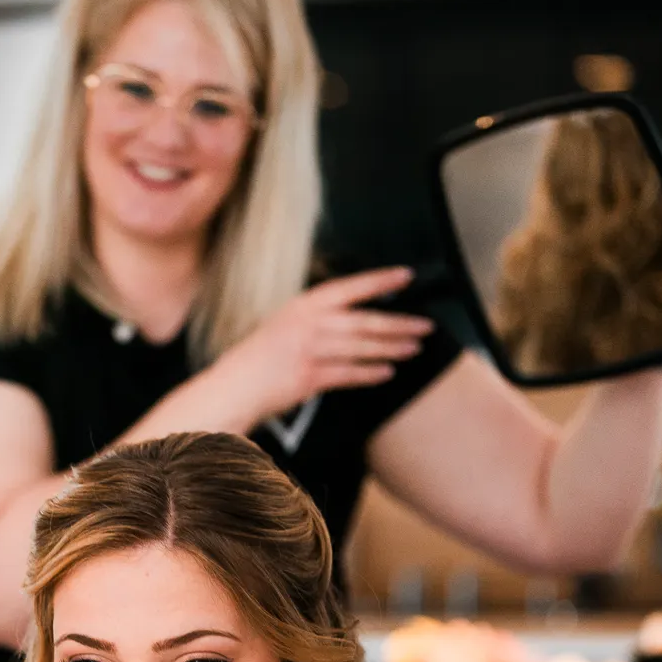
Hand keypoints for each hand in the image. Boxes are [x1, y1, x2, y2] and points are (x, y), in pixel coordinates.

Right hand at [215, 266, 433, 422]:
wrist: (236, 384)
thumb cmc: (260, 356)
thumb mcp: (286, 323)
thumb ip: (318, 318)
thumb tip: (357, 318)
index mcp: (303, 306)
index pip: (349, 287)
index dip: (379, 281)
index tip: (404, 276)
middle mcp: (308, 324)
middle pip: (364, 321)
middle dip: (399, 323)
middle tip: (425, 325)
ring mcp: (309, 350)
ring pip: (362, 347)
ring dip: (392, 348)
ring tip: (414, 348)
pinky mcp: (310, 376)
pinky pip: (349, 374)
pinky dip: (370, 373)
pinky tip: (387, 372)